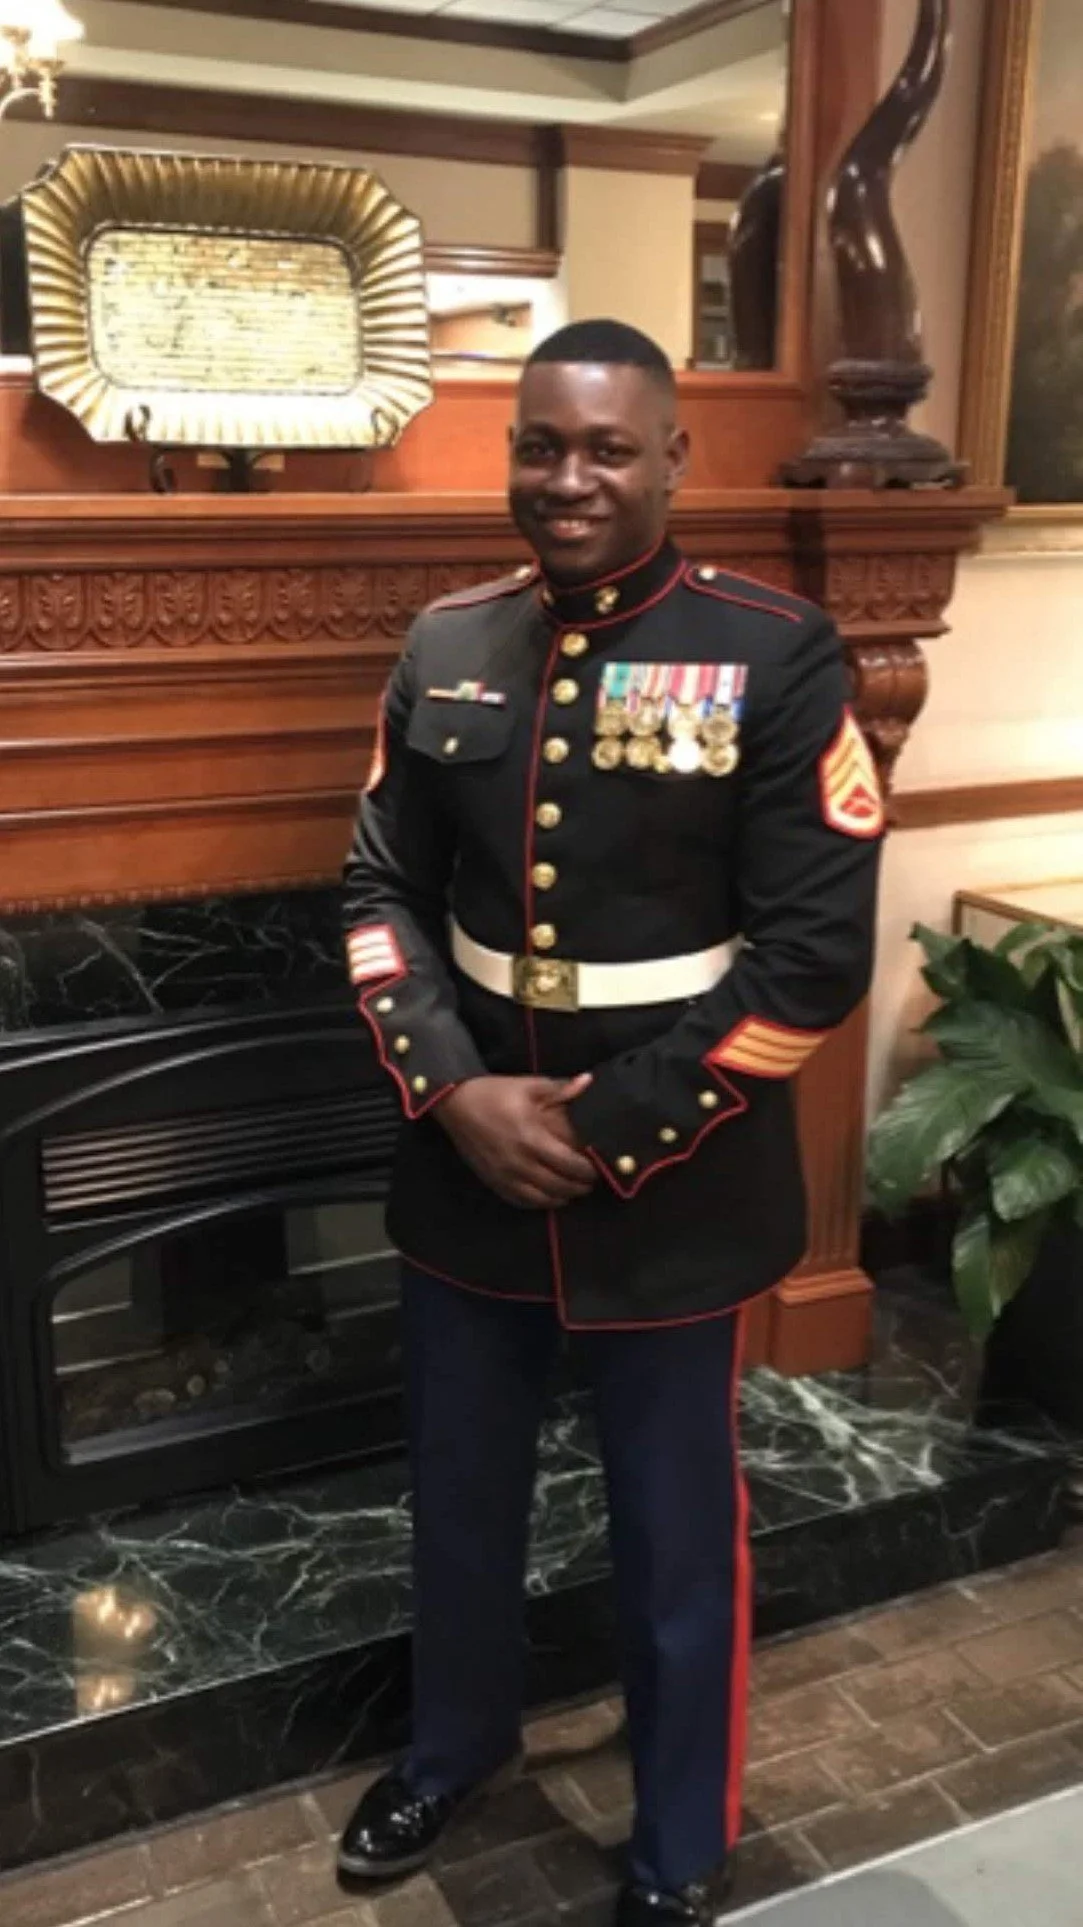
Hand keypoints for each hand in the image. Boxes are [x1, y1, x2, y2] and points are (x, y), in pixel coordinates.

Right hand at [434, 1074, 595, 1208]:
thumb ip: (561, 1089)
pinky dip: (540, 1202)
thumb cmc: (494, 1093)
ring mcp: (505, 1176)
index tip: (598, 1167)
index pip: (570, 1165)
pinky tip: (549, 1196)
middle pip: (560, 1185)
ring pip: (542, 1199)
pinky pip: (522, 1201)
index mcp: (531, 1138)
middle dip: (580, 1186)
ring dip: (562, 1196)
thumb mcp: (529, 1086)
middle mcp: (519, 1163)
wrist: (454, 1105)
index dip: (588, 1170)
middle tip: (590, 1181)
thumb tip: (588, 1081)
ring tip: (573, 1189)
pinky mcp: (494, 1182)